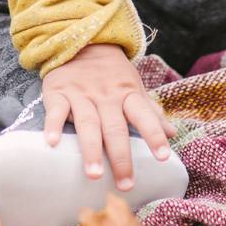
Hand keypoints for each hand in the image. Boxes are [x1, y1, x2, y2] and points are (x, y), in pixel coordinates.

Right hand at [41, 44, 176, 190]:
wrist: (82, 41)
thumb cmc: (112, 73)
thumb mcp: (134, 87)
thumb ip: (151, 112)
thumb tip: (173, 133)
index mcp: (128, 94)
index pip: (145, 116)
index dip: (154, 135)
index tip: (163, 157)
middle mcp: (106, 97)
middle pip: (115, 128)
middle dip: (121, 157)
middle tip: (125, 184)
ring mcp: (81, 95)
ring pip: (88, 124)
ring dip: (91, 149)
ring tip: (94, 175)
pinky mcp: (58, 92)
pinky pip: (56, 111)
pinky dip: (53, 126)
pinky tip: (52, 143)